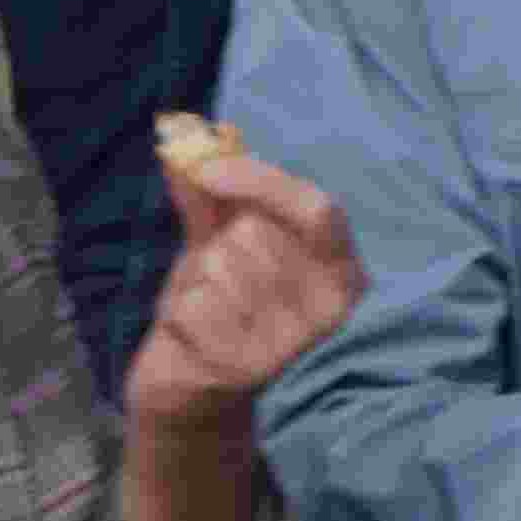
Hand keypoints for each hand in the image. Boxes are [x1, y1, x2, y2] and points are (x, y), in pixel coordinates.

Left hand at [120, 144, 359, 441]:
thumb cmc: (214, 304)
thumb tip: (184, 135)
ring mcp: (293, 342)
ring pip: (222, 268)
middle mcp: (330, 307)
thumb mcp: (218, 244)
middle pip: (257, 236)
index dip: (262, 182)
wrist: (190, 384)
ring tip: (206, 307)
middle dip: (219, 245)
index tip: (207, 170)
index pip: (317, 208)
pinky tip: (192, 334)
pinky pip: (196, 306)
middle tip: (216, 276)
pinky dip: (180, 314)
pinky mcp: (249, 369)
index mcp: (340, 270)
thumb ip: (211, 195)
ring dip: (197, 280)